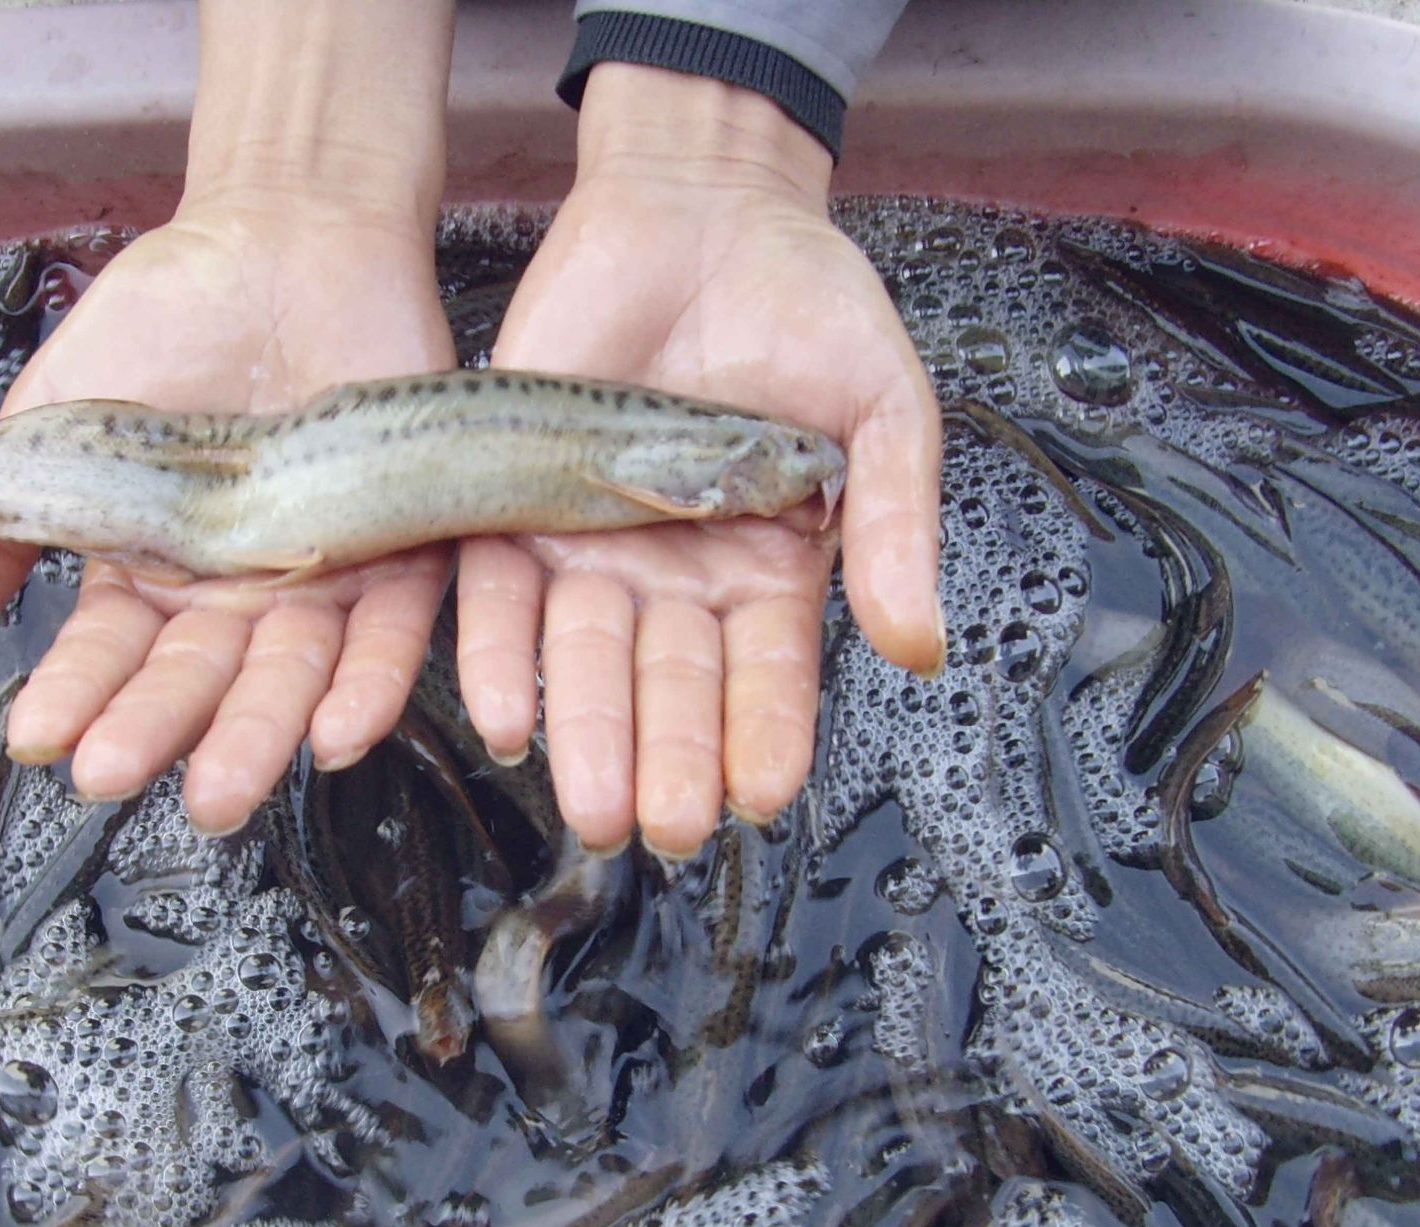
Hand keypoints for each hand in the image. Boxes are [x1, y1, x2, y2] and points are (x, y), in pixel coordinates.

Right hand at [0, 0, 456, 837]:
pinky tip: (340, 735)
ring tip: (221, 792)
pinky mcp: (403, 550)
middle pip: (200, 681)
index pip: (109, 655)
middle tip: (117, 778)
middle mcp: (235, 599)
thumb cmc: (162, 326)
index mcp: (151, 577)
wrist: (282, 236)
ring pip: (292, 677)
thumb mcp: (57, 426)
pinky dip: (369, 686)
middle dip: (160, 730)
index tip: (42, 740)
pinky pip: (392, 634)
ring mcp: (320, 580)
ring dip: (257, 737)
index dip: (78, 696)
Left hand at [457, 65, 943, 858]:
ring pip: (586, 659)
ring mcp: (596, 548)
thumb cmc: (810, 310)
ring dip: (586, 731)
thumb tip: (919, 644)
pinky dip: (500, 653)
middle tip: (662, 826)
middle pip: (670, 686)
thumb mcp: (884, 409)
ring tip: (592, 804)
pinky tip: (505, 714)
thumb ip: (898, 523)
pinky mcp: (519, 505)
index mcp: (770, 572)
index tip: (762, 796)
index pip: (767, 676)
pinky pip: (503, 594)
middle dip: (668, 756)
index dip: (765, 735)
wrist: (705, 206)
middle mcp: (678, 581)